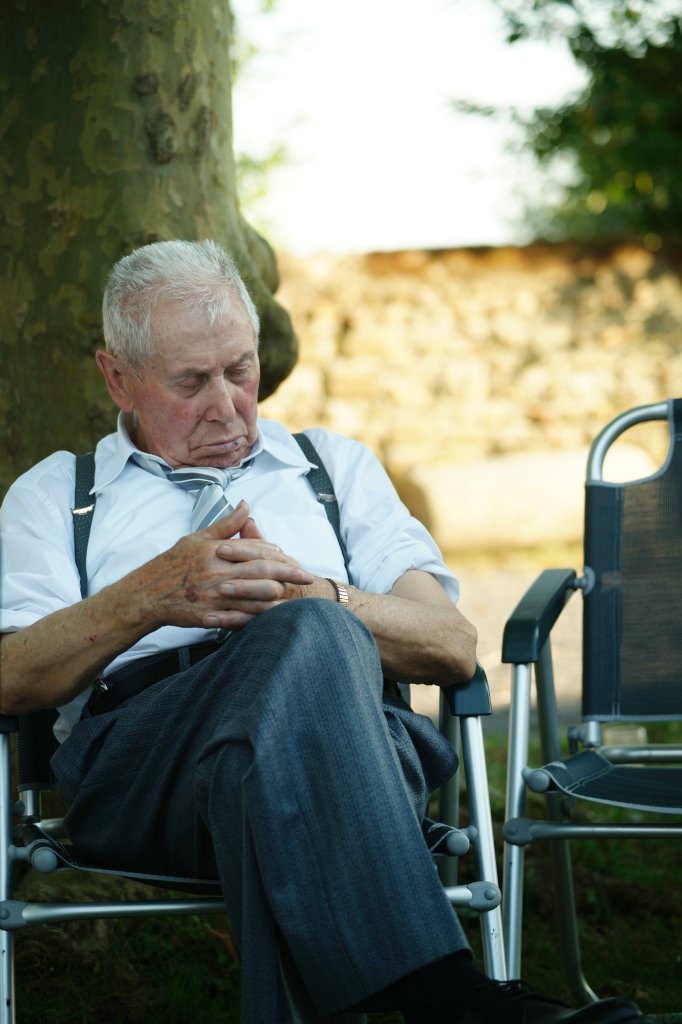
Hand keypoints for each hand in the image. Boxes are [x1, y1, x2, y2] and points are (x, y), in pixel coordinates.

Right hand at [131, 501, 313, 632]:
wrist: (147, 594)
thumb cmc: (173, 564)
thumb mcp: (197, 538)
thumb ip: (226, 524)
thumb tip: (246, 505)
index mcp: (217, 550)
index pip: (256, 549)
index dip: (278, 555)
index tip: (292, 559)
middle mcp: (218, 571)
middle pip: (262, 571)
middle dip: (289, 574)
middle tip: (307, 577)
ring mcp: (215, 594)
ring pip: (256, 595)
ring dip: (279, 597)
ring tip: (295, 598)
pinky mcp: (211, 614)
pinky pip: (241, 617)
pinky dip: (259, 617)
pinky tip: (272, 618)